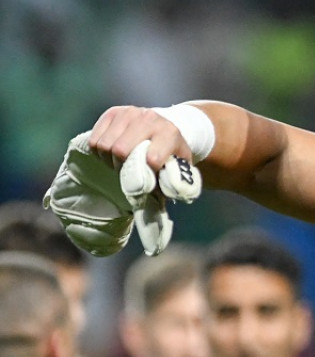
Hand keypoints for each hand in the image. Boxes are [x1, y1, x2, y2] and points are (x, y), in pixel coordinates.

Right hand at [43, 107, 202, 256]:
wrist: (176, 128)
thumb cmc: (173, 161)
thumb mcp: (177, 178)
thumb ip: (164, 201)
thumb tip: (154, 244)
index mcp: (171, 135)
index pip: (154, 153)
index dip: (148, 167)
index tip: (145, 181)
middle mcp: (151, 119)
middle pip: (120, 150)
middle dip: (122, 167)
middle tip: (130, 174)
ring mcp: (132, 113)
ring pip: (104, 144)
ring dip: (109, 159)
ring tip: (124, 163)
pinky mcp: (115, 112)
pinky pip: (95, 136)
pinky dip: (100, 148)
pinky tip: (114, 152)